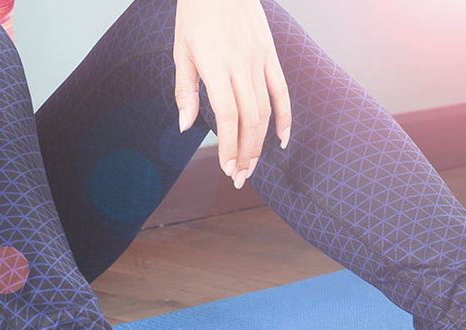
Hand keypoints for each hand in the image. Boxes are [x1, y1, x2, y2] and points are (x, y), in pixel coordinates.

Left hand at [173, 0, 290, 188]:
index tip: (226, 168)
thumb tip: (186, 125)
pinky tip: (282, 138)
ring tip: (252, 165)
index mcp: (216, 65)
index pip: (227, 116)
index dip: (229, 146)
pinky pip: (281, 89)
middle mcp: (242, 64)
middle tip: (239, 176)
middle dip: (246, 152)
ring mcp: (260, 58)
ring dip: (260, 141)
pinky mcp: (270, 53)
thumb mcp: (181, 51)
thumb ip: (185, 90)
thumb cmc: (195, 15)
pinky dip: (285, 116)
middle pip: (250, 118)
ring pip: (266, 108)